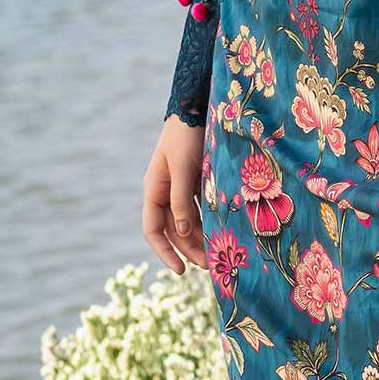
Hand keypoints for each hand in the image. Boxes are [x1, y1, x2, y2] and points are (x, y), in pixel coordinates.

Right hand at [144, 116, 206, 273]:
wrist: (197, 108)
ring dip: (202, 238)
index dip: (165, 252)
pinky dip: (211, 222)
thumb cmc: (186, 136)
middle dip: (190, 249)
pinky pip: (202, 209)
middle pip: (175, 230)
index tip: (181, 271)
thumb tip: (181, 233)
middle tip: (212, 267)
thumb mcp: (182, 168)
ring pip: (190, 222)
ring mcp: (181, 188)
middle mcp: (165, 192)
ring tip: (221, 255)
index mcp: (153, 189)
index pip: (153, 230)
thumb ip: (180, 200)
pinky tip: (225, 232)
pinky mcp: (197, 182)